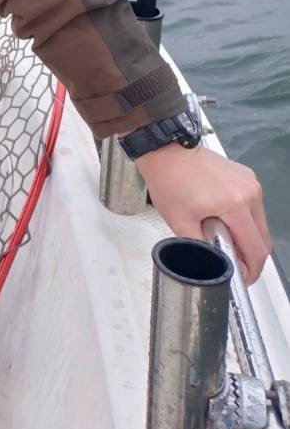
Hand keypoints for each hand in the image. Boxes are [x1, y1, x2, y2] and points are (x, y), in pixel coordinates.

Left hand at [136, 143, 271, 283]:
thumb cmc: (169, 180)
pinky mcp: (246, 176)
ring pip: (260, 223)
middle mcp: (249, 192)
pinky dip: (244, 218)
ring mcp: (250, 182)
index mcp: (235, 205)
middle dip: (250, 256)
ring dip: (247, 236)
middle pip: (263, 238)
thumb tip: (219, 265)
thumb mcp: (180, 223)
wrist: (165, 150)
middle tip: (232, 262)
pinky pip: (253, 206)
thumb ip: (203, 249)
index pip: (256, 249)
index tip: (242, 278)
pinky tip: (225, 220)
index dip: (251, 270)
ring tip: (224, 239)